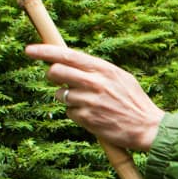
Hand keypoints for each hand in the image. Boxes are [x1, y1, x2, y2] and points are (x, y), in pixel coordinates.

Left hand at [25, 44, 165, 150]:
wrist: (148, 128)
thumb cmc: (134, 102)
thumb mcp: (120, 78)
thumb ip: (97, 70)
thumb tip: (70, 62)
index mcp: (104, 69)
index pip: (67, 55)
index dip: (44, 51)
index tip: (29, 50)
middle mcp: (95, 83)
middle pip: (55, 72)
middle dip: (52, 75)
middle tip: (58, 80)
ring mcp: (89, 101)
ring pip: (60, 94)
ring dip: (67, 98)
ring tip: (87, 103)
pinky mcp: (86, 118)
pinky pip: (69, 112)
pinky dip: (76, 114)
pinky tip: (93, 116)